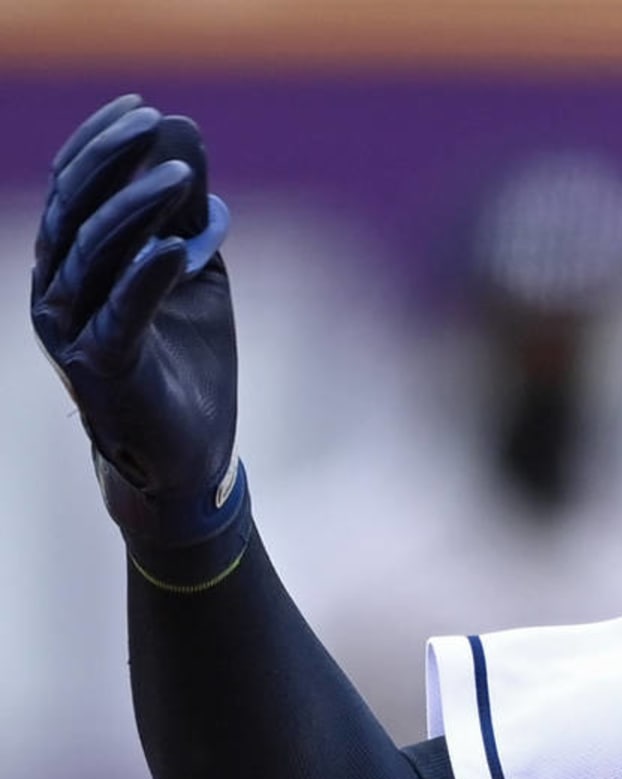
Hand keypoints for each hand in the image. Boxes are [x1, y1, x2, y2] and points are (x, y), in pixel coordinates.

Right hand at [31, 94, 246, 587]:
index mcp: (69, 266)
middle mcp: (55, 293)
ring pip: (94, 254)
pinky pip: (121, 312)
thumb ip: (189, 216)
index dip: (100, 144)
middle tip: (156, 123)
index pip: (74, 189)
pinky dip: (147, 274)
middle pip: (73, 210)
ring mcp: (71, 333)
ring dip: (137, 209)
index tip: (142, 107)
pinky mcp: (103, 369)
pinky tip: (177, 245)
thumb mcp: (194, 276)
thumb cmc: (187, 361)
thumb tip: (189, 141)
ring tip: (183, 177)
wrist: (190, 457)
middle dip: (112, 160)